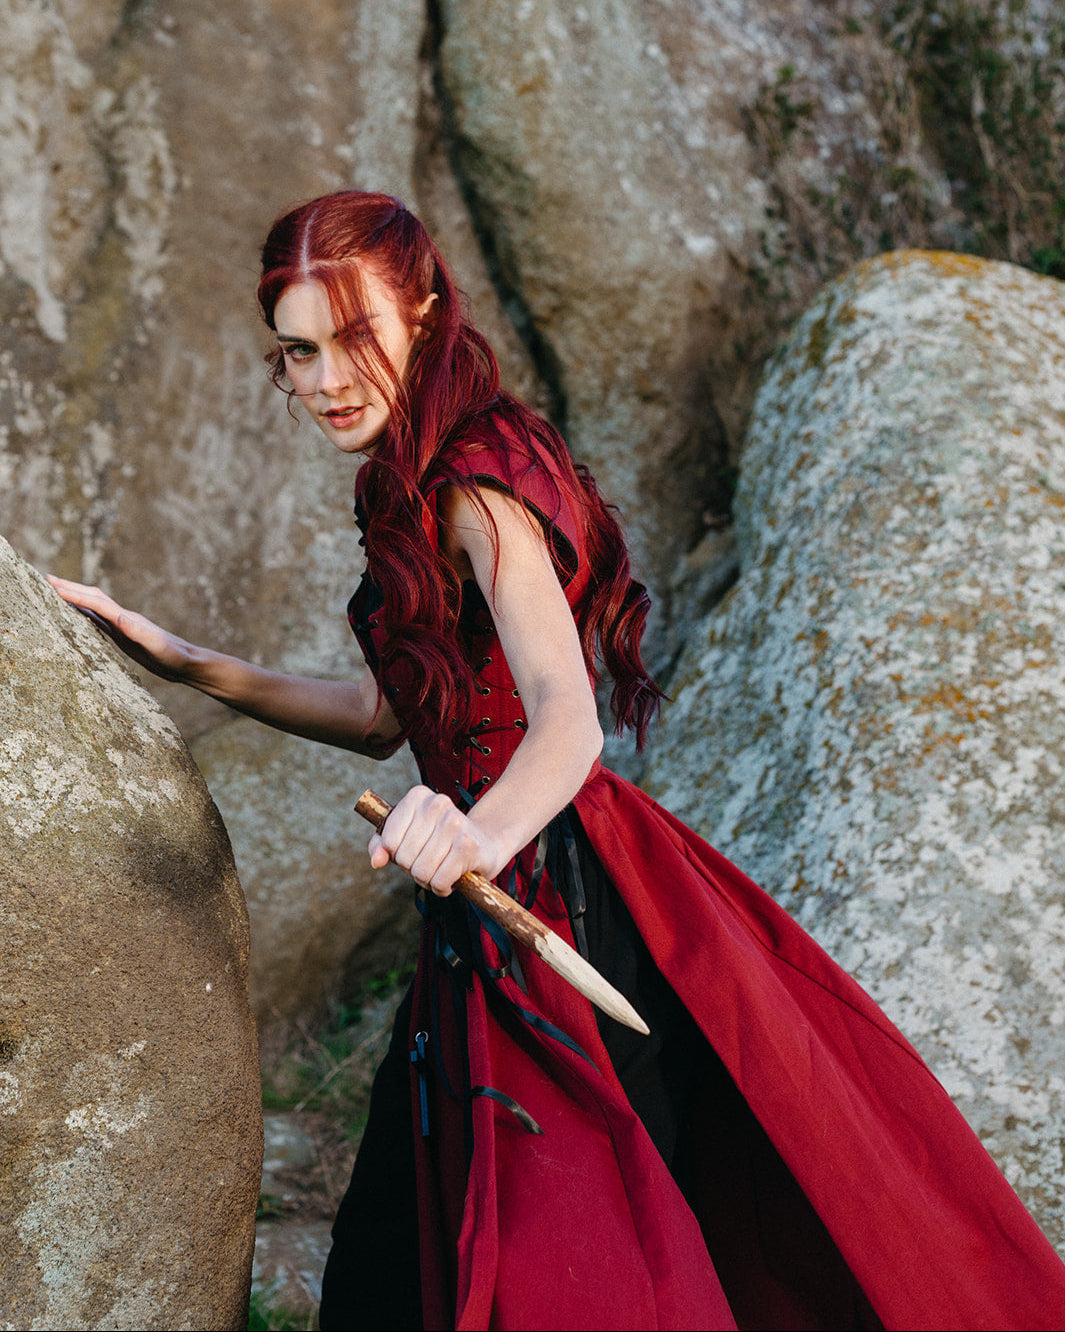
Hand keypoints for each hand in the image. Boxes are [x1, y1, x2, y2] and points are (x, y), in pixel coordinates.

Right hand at [46, 577, 195, 683]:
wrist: (186, 663)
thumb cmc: (173, 655)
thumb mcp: (155, 645)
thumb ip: (139, 631)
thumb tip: (118, 617)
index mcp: (126, 618)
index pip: (95, 602)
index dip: (73, 594)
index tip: (51, 586)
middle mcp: (122, 618)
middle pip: (91, 597)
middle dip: (69, 588)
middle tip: (45, 579)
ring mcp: (122, 626)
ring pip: (92, 607)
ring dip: (74, 597)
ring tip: (53, 591)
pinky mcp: (123, 636)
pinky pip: (97, 622)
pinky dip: (83, 614)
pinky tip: (74, 616)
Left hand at [368, 785, 506, 896]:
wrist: (485, 844)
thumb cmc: (439, 841)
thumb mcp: (408, 837)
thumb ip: (383, 845)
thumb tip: (376, 861)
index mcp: (418, 796)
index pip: (389, 841)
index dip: (397, 855)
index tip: (414, 850)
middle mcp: (437, 803)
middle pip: (404, 858)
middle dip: (414, 869)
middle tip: (430, 862)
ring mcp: (455, 822)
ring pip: (420, 871)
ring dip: (428, 880)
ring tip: (441, 869)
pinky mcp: (468, 845)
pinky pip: (439, 881)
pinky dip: (442, 887)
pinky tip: (452, 878)